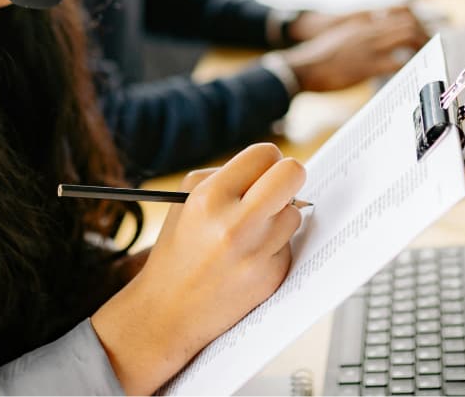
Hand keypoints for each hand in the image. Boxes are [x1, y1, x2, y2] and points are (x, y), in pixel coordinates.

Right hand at [90, 143, 305, 394]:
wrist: (169, 311)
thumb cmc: (180, 247)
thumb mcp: (187, 199)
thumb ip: (228, 176)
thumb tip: (271, 168)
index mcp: (210, 198)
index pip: (265, 154)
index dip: (266, 160)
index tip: (263, 170)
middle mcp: (235, 225)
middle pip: (292, 174)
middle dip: (289, 176)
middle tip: (279, 187)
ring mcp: (256, 254)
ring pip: (295, 212)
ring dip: (280, 216)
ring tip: (251, 231)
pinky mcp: (271, 277)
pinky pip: (289, 244)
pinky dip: (275, 245)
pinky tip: (249, 257)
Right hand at [281, 8, 428, 91]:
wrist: (301, 68)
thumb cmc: (319, 55)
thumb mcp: (340, 34)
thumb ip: (358, 30)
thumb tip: (374, 32)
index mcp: (361, 21)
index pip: (397, 10)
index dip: (415, 19)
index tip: (422, 29)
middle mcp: (367, 30)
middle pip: (408, 22)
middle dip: (424, 33)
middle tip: (430, 45)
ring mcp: (368, 47)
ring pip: (407, 36)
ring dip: (422, 46)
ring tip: (427, 57)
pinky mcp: (366, 66)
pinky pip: (397, 61)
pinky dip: (409, 65)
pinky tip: (413, 72)